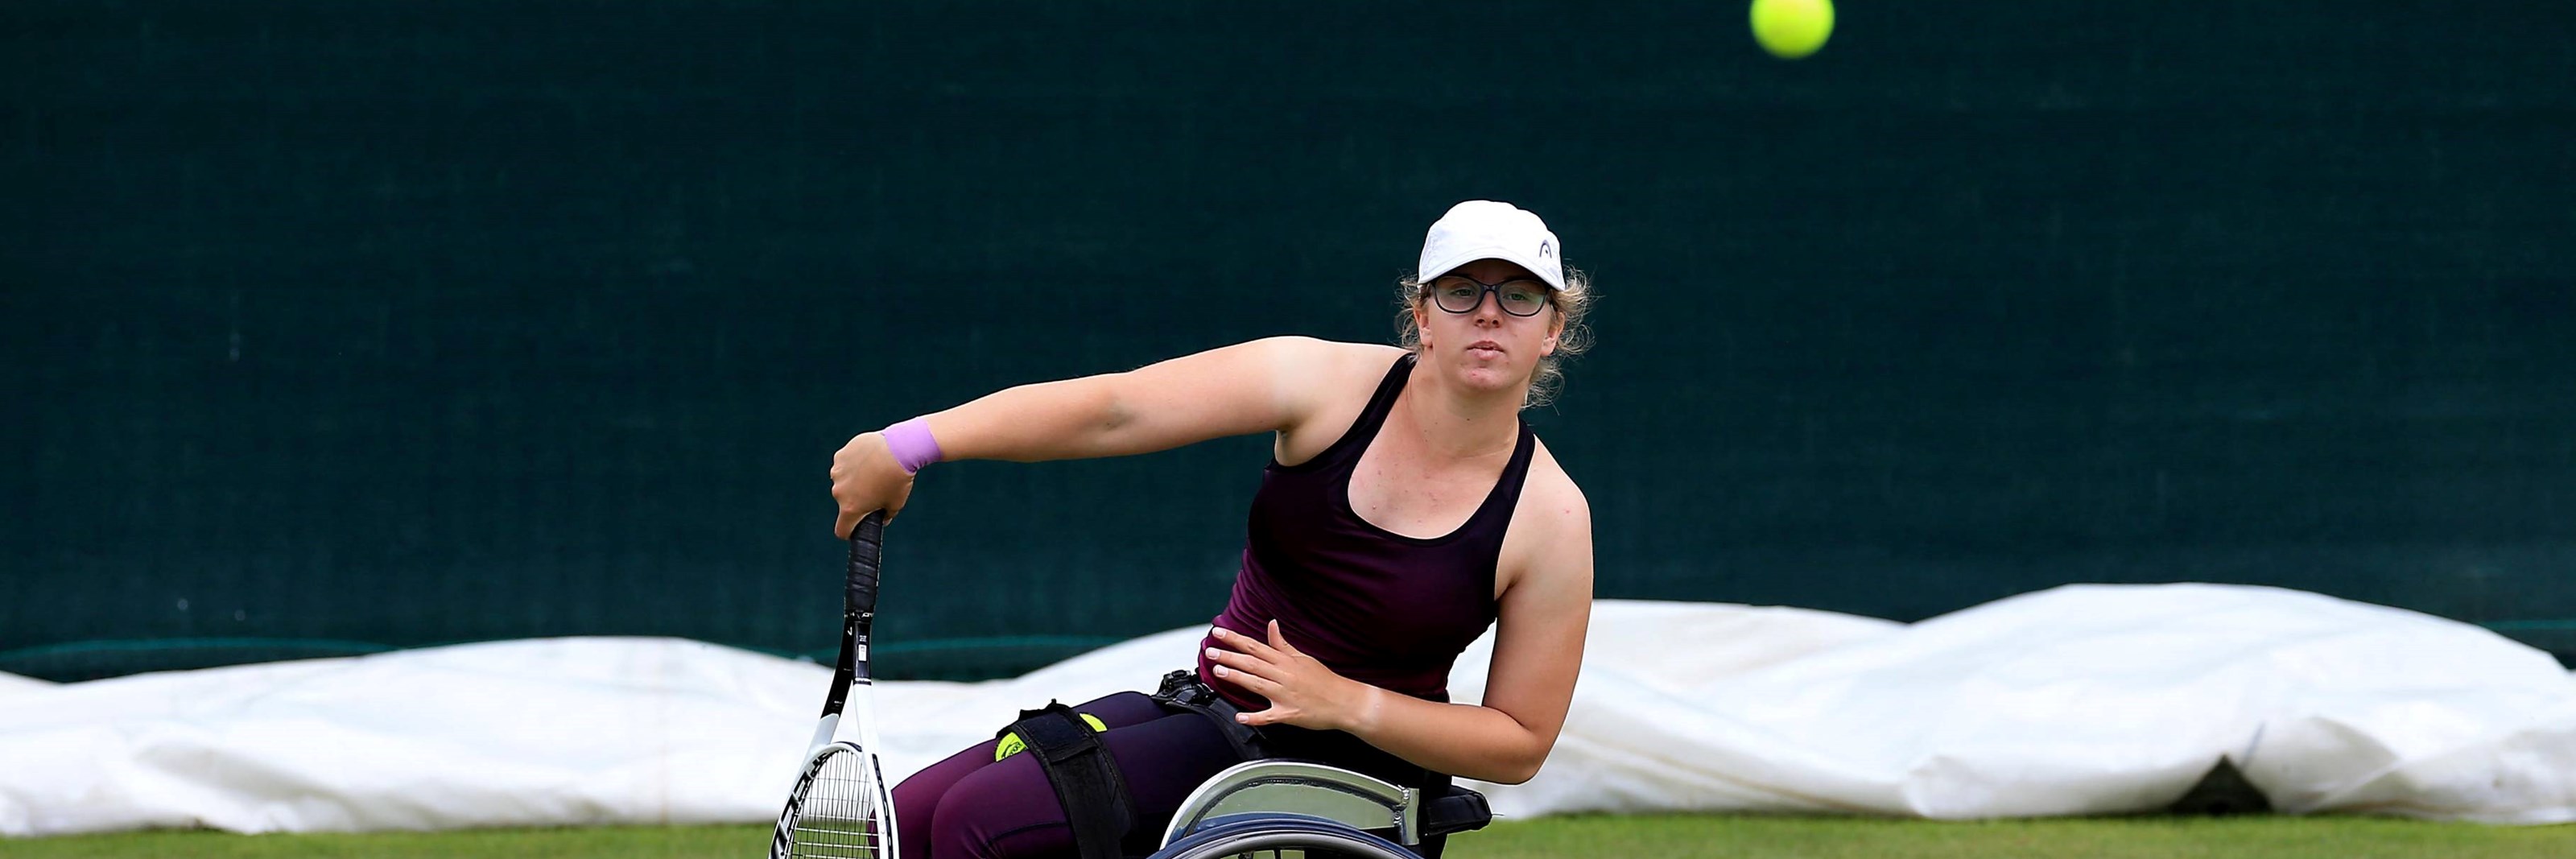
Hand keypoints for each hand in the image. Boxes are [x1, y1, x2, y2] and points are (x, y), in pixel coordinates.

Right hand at [830, 431, 916, 537]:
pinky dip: (853, 463)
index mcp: (851, 508)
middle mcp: (839, 492)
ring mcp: (837, 473)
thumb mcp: (896, 503)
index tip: (856, 527)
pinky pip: (844, 464)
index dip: (849, 531)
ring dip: (853, 480)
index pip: (842, 530)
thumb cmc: (898, 479)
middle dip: (856, 499)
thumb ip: (886, 516)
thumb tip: (882, 518)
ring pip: (843, 481)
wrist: (898, 448)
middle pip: (845, 501)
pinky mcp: (840, 456)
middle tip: (875, 489)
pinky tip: (868, 458)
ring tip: (874, 470)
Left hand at [1205, 620, 1381, 731]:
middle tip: (1210, 652)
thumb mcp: (1303, 658)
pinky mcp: (1289, 714)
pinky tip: (1240, 717)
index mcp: (1286, 661)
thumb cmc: (1324, 680)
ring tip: (1218, 672)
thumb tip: (1271, 624)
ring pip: (1257, 684)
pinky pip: (1269, 717)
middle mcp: (1284, 676)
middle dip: (1229, 656)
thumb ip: (1282, 644)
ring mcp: (1286, 695)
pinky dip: (1254, 718)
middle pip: (1252, 663)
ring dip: (1237, 678)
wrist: (1344, 701)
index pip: (1256, 646)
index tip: (1219, 633)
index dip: (1235, 639)